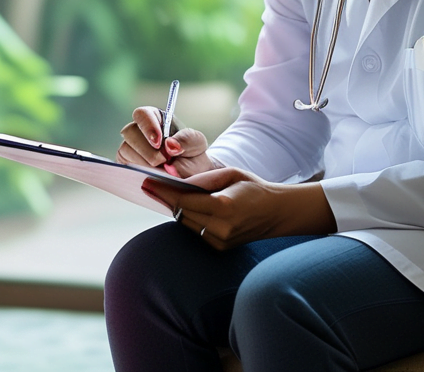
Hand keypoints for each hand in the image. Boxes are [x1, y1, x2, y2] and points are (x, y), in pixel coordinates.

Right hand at [117, 106, 222, 177]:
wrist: (191, 175)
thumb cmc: (192, 154)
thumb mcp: (197, 143)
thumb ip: (187, 141)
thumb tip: (170, 145)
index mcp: (154, 118)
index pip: (142, 114)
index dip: (148, 127)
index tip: (159, 142)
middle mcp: (138, 130)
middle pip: (130, 132)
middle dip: (147, 150)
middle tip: (164, 161)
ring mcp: (130, 147)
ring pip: (126, 150)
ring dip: (145, 163)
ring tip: (163, 170)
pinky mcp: (127, 163)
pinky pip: (126, 166)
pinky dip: (140, 172)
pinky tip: (154, 175)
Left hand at [141, 167, 335, 250]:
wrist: (277, 213)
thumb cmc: (253, 188)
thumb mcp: (230, 174)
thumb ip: (203, 180)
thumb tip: (178, 185)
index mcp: (224, 206)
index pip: (184, 200)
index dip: (163, 192)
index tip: (146, 183)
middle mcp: (221, 227)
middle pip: (181, 213)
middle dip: (168, 199)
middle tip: (154, 186)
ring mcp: (220, 241)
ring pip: (186, 223)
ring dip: (180, 210)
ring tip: (175, 195)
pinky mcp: (220, 248)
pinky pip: (196, 231)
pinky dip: (192, 219)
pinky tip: (197, 209)